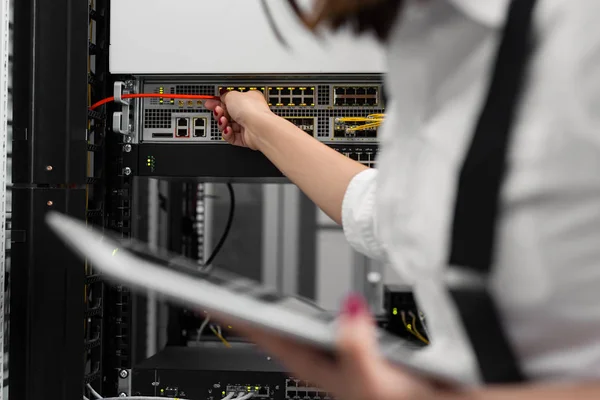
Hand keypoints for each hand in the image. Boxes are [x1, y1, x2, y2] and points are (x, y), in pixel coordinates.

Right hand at [204, 91, 273, 150]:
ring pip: (228, 126)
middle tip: (217, 111)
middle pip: (228, 113)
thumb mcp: (232, 95)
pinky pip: (231, 136)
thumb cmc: (251, 110)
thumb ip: (224, 96)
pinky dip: (227, 133)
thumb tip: (221, 97)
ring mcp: (247, 126)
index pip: (230, 100)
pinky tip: (228, 130)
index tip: (210, 102)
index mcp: (248, 99)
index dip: (219, 101)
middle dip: (219, 113)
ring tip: (223, 121)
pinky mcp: (245, 138)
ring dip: (223, 123)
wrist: (258, 127)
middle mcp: (249, 112)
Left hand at [214, 295, 439, 399]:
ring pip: (295, 335)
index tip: (209, 300)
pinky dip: (304, 319)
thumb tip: (344, 311)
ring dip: (271, 318)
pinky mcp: (354, 356)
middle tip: (217, 296)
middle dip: (247, 316)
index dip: (239, 318)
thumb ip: (359, 350)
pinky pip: (318, 332)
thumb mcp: (382, 384)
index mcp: (322, 371)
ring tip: (246, 301)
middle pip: (276, 337)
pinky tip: (300, 314)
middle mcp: (324, 367)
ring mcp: (338, 362)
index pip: (271, 339)